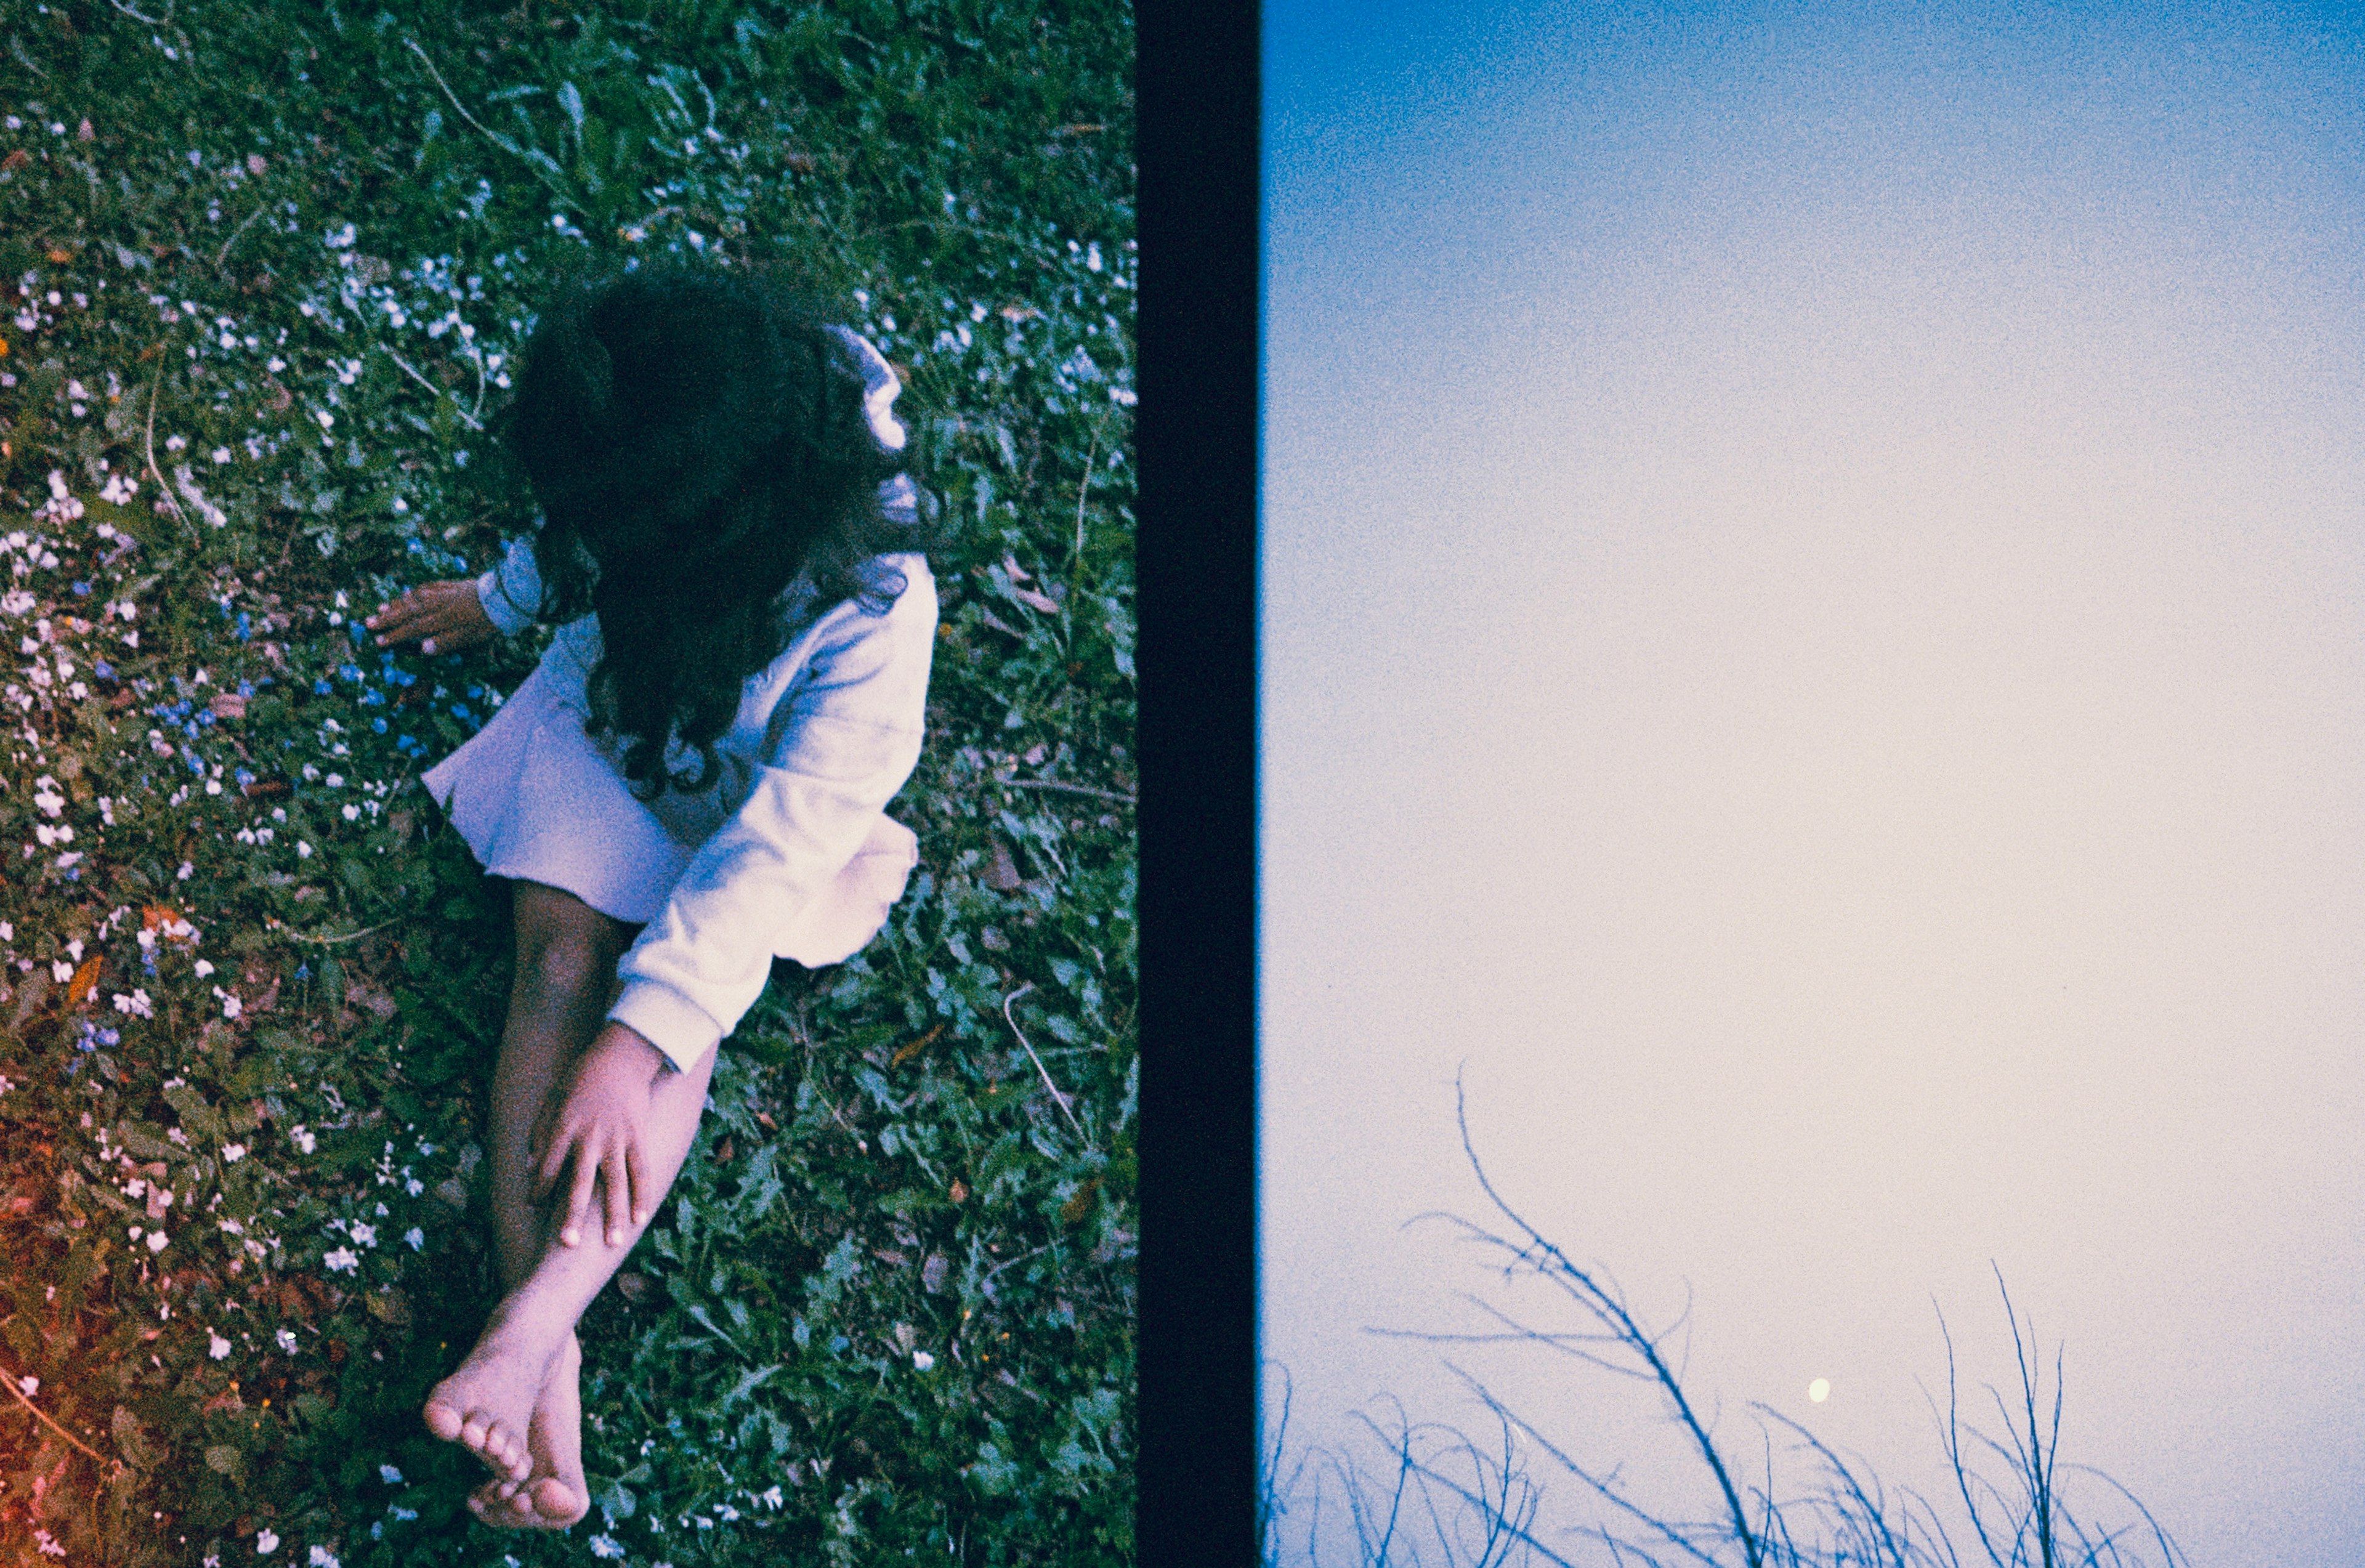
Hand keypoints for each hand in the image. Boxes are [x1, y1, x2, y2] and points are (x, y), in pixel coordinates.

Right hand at [363, 578, 496, 655]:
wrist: (508, 596)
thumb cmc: (491, 621)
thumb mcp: (473, 637)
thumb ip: (447, 642)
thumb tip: (423, 649)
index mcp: (444, 618)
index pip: (414, 628)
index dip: (396, 635)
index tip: (378, 641)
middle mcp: (440, 604)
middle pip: (409, 612)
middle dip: (388, 619)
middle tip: (368, 623)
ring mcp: (445, 593)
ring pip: (415, 598)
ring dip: (397, 604)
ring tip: (380, 609)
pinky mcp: (453, 586)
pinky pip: (429, 587)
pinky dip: (416, 591)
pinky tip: (408, 593)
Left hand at [529, 1022, 672, 1247]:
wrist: (619, 1056)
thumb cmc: (579, 1079)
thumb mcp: (551, 1102)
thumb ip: (538, 1135)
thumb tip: (527, 1167)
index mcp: (563, 1129)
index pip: (546, 1168)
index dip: (538, 1190)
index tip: (533, 1207)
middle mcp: (589, 1138)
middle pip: (578, 1183)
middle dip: (572, 1215)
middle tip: (567, 1244)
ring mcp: (616, 1138)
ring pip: (615, 1183)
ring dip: (612, 1215)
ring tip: (612, 1243)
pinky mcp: (638, 1136)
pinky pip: (641, 1171)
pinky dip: (641, 1195)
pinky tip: (640, 1218)